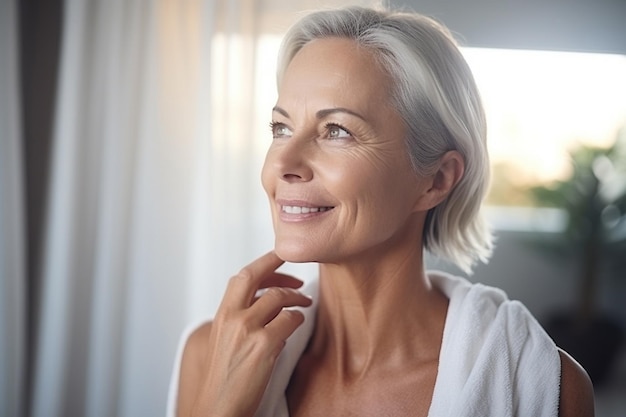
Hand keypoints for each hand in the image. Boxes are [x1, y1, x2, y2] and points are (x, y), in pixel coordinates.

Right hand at [191, 251, 312, 416]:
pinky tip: (299, 324)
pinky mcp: (264, 345)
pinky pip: (290, 320)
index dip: (263, 263)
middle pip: (255, 276)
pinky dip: (298, 319)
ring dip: (297, 297)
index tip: (278, 259)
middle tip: (298, 273)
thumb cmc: (225, 379)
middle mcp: (231, 317)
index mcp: (222, 315)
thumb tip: (265, 300)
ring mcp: (247, 330)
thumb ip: (240, 317)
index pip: (242, 276)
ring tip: (305, 302)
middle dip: (278, 266)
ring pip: (278, 298)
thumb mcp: (225, 340)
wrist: (218, 408)